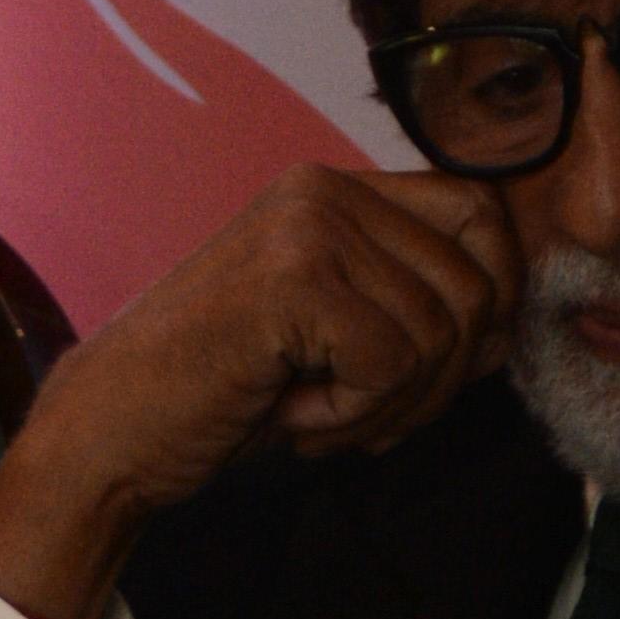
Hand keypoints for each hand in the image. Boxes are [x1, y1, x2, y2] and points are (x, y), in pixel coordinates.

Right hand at [0, 161, 521, 618]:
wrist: (110, 430)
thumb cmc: (223, 390)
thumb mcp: (331, 327)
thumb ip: (409, 300)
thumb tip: (509, 322)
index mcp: (336, 188)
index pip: (482, 211)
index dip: (492, 296)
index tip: (445, 367)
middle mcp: (323, 190)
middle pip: (476, 282)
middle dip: (442, 377)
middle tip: (367, 414)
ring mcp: (306, 229)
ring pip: (439, 333)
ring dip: (391, 405)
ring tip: (314, 413)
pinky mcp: (291, 282)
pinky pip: (392, 364)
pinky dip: (352, 415)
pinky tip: (290, 413)